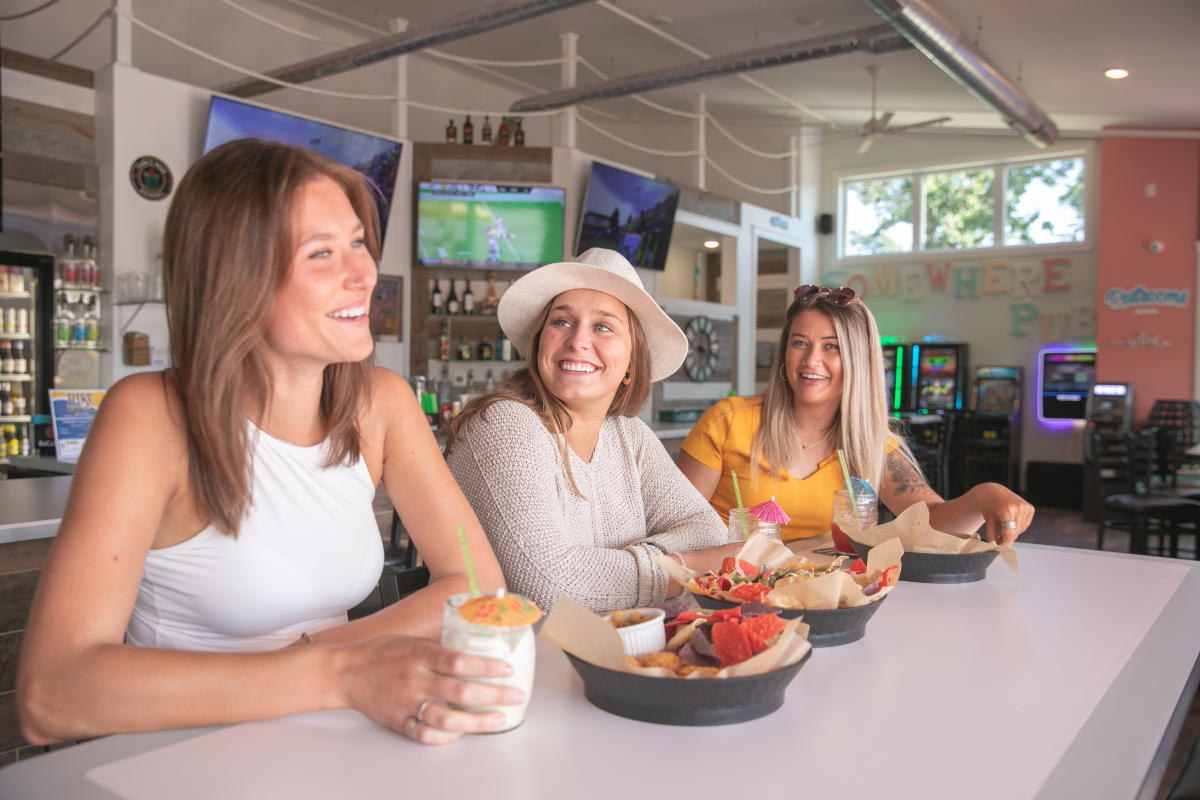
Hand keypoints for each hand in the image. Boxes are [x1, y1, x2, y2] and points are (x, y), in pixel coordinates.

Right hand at [337, 636, 524, 744]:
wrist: (345, 672)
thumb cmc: (381, 652)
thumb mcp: (412, 640)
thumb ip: (440, 647)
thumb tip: (474, 643)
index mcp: (420, 655)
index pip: (459, 660)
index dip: (486, 666)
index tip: (508, 668)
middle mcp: (416, 679)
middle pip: (460, 692)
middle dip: (494, 695)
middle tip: (516, 696)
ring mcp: (407, 702)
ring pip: (447, 718)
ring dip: (477, 722)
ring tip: (498, 719)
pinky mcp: (398, 720)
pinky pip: (424, 734)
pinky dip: (444, 738)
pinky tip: (461, 734)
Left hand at [969, 483, 1034, 545]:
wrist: (993, 492)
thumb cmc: (989, 504)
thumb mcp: (988, 520)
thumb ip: (991, 535)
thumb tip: (993, 547)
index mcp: (1007, 510)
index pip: (1009, 534)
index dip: (1005, 544)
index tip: (1001, 550)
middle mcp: (1018, 508)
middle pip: (1015, 533)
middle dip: (1007, 538)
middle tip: (998, 538)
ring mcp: (1026, 507)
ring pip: (1020, 530)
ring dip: (1012, 532)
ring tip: (1002, 525)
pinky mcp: (1030, 508)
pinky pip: (1025, 525)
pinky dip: (1018, 526)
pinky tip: (1010, 520)